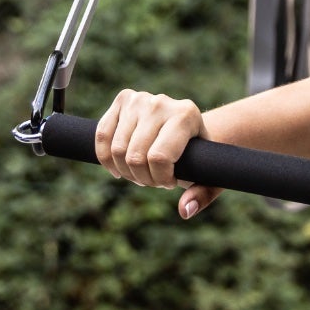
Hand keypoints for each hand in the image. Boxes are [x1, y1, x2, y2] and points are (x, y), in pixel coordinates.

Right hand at [95, 89, 222, 218]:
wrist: (189, 127)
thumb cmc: (200, 156)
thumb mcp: (208, 175)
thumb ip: (202, 194)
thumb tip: (184, 211)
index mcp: (187, 115)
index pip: (159, 157)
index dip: (160, 179)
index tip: (169, 183)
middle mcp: (162, 103)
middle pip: (134, 156)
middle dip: (142, 178)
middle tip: (152, 181)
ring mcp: (140, 99)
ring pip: (117, 149)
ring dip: (125, 171)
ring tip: (141, 173)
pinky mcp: (123, 100)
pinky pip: (102, 136)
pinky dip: (106, 159)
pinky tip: (119, 168)